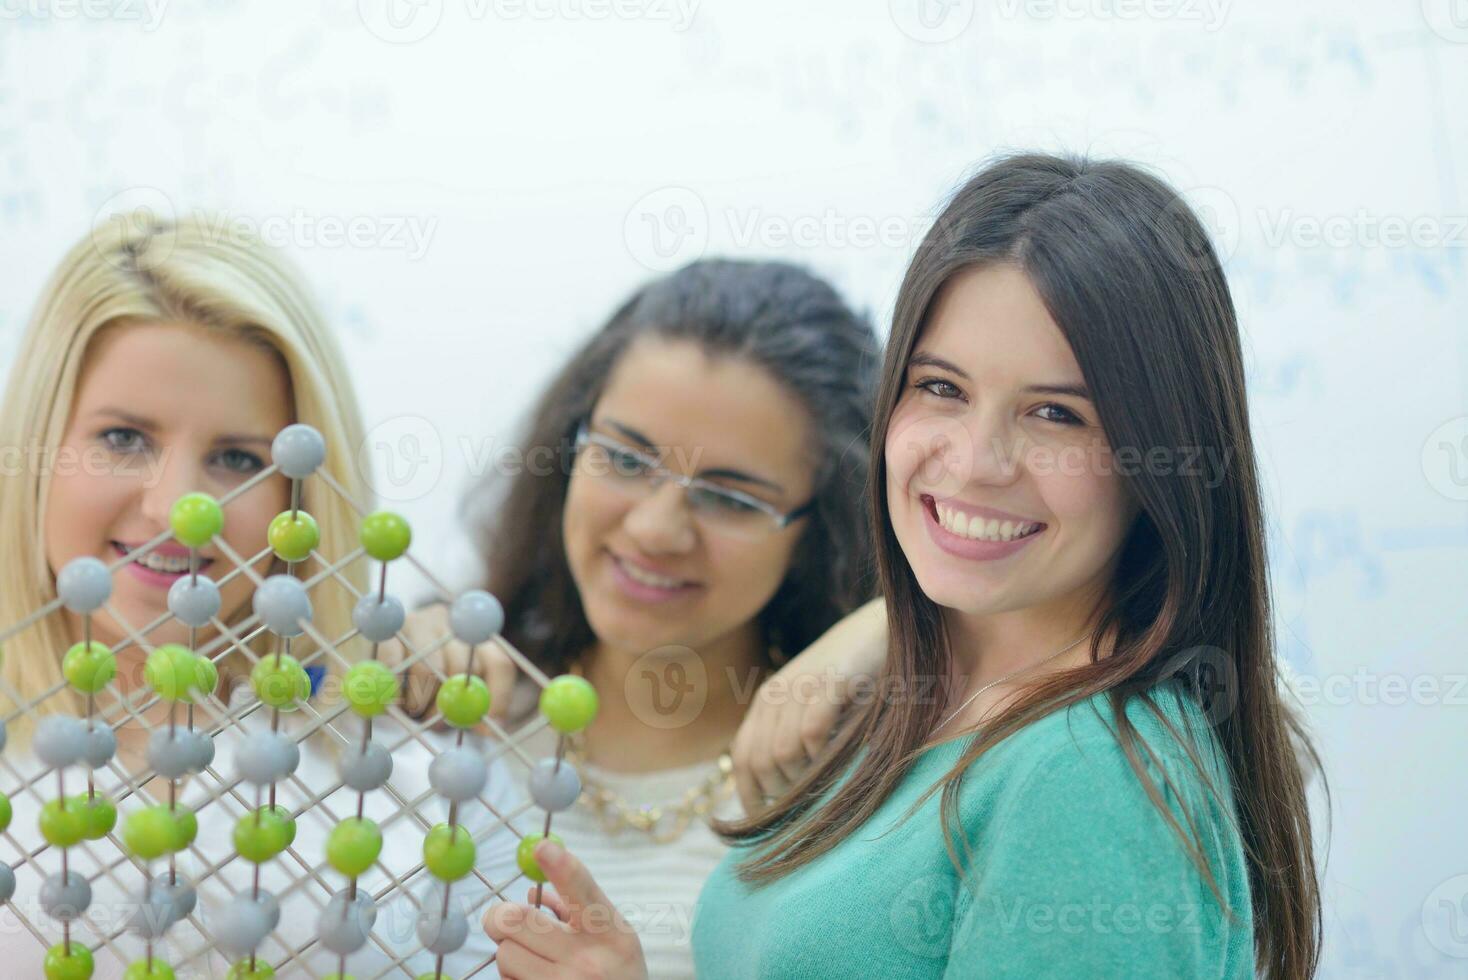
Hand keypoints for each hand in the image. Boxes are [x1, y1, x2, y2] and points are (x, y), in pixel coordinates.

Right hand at [375, 603, 517, 724]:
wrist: (385, 652)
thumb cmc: (428, 683)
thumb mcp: (455, 695)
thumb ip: (472, 709)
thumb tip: (491, 730)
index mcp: (479, 642)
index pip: (500, 665)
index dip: (498, 698)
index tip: (487, 728)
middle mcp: (455, 627)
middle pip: (462, 669)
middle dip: (446, 705)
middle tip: (433, 723)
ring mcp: (423, 623)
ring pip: (427, 670)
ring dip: (418, 702)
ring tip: (410, 710)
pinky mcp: (391, 632)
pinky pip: (393, 665)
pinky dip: (392, 690)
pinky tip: (390, 699)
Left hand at [484, 839, 648, 979]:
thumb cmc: (619, 973)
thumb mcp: (615, 935)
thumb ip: (582, 906)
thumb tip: (535, 890)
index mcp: (610, 933)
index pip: (583, 892)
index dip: (561, 866)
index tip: (542, 846)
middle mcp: (587, 963)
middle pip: (516, 920)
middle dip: (501, 917)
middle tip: (502, 919)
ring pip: (504, 955)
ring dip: (509, 953)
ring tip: (531, 960)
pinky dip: (511, 977)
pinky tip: (532, 979)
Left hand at [730, 596, 887, 814]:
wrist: (882, 628)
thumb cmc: (853, 678)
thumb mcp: (814, 708)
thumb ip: (795, 739)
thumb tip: (785, 797)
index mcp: (767, 703)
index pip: (743, 758)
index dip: (750, 796)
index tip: (767, 824)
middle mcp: (776, 694)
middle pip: (760, 764)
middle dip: (782, 794)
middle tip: (809, 806)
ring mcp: (801, 687)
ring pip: (782, 755)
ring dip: (805, 778)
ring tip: (828, 781)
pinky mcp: (830, 682)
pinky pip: (811, 734)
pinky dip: (822, 755)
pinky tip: (840, 756)